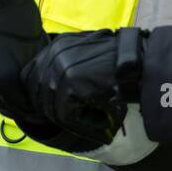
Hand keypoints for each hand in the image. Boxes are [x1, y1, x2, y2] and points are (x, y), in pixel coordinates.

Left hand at [21, 27, 144, 146]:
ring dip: (72, 121)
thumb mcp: (88, 56)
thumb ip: (66, 67)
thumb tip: (47, 92)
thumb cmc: (120, 63)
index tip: (58, 109)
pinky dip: (83, 125)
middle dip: (54, 112)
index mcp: (56, 45)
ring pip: (52, 109)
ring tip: (96, 123)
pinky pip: (66, 116)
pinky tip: (101, 123)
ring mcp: (60, 68)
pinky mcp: (70, 84)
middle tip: (80, 121)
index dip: (39, 96)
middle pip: (37, 95)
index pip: (29, 76)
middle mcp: (54, 54)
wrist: (142, 64)